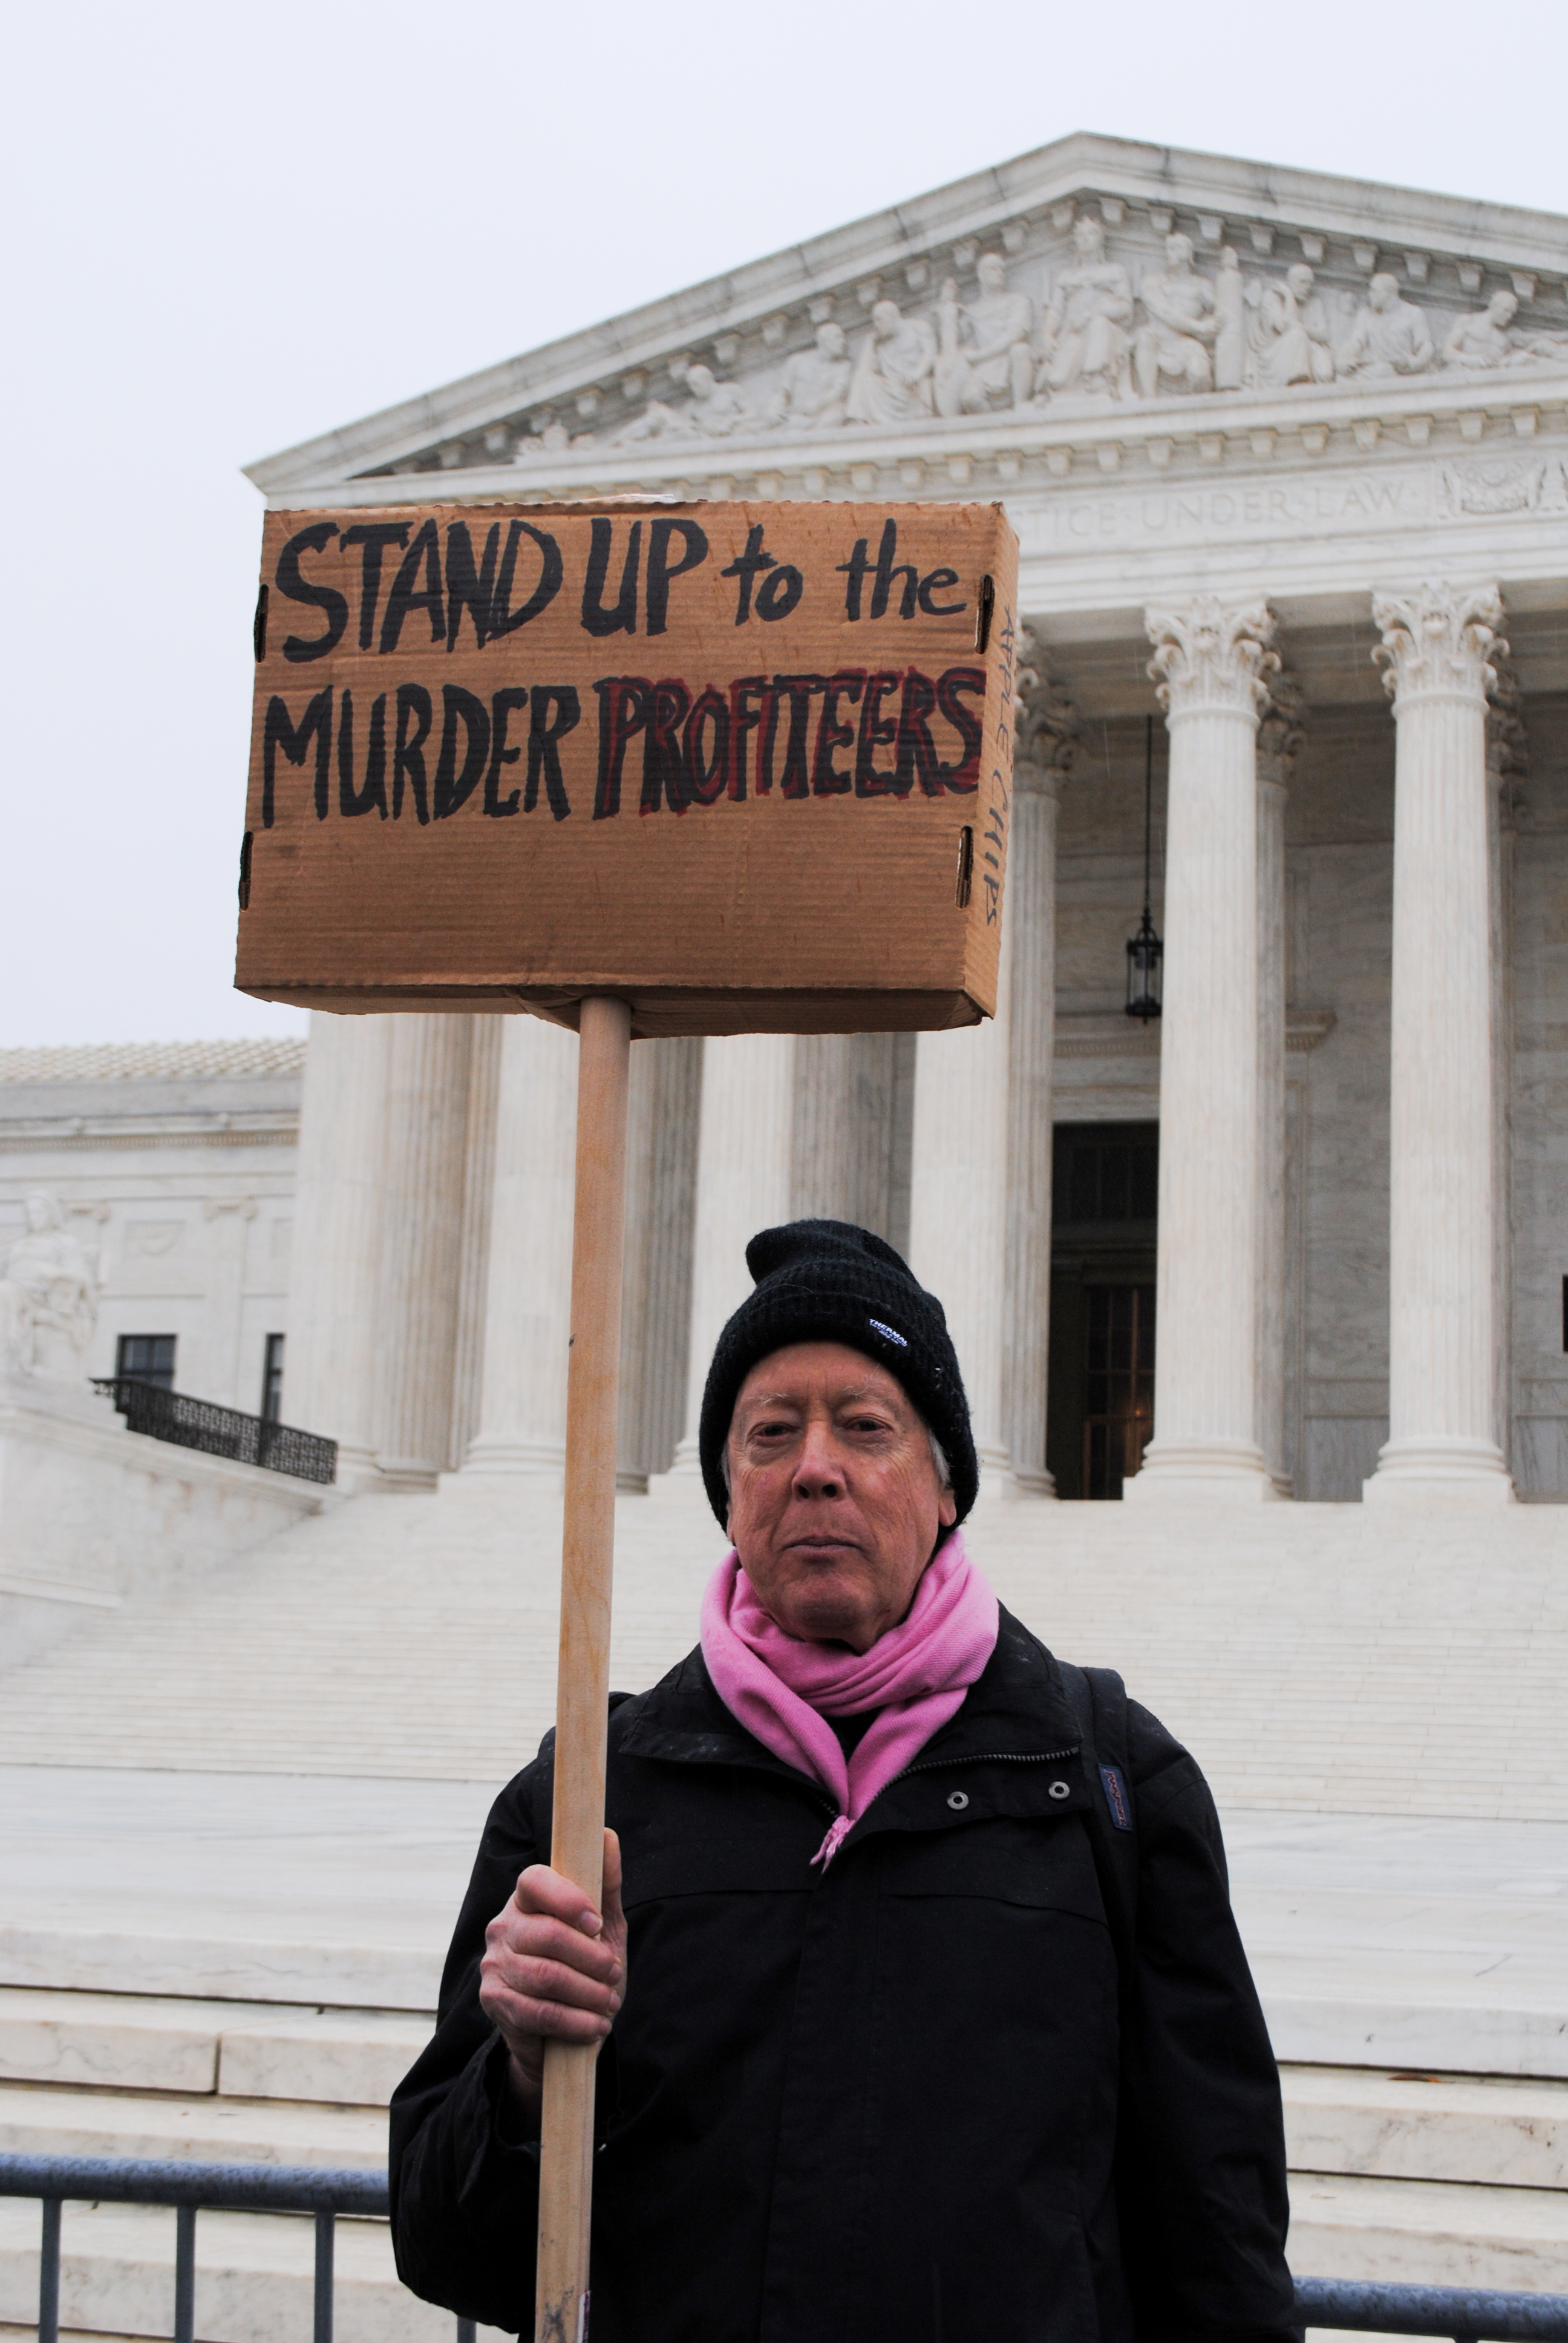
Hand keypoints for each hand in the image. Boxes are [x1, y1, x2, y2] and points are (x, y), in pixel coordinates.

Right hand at [479, 1829, 626, 2118]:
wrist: (561, 2030)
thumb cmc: (585, 1967)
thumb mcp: (602, 1926)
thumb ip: (604, 1883)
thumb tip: (607, 1835)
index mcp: (526, 1899)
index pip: (534, 1881)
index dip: (567, 1899)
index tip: (597, 1922)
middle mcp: (503, 1926)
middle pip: (548, 1934)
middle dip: (591, 1958)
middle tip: (613, 1972)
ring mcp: (494, 1964)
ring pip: (546, 1976)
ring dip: (588, 1993)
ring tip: (610, 2002)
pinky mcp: (494, 2001)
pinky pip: (538, 2012)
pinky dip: (575, 2022)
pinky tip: (596, 2025)